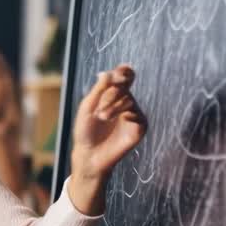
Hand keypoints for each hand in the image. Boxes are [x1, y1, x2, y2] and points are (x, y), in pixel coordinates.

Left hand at [68, 65, 147, 212]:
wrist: (89, 153)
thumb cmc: (85, 130)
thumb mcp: (88, 107)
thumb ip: (98, 90)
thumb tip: (106, 72)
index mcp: (113, 94)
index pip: (125, 76)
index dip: (124, 72)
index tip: (118, 76)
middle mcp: (125, 101)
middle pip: (125, 86)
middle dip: (110, 94)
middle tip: (99, 108)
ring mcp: (134, 114)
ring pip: (129, 99)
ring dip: (113, 106)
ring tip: (102, 117)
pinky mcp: (139, 127)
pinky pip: (138, 114)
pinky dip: (125, 114)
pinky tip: (113, 120)